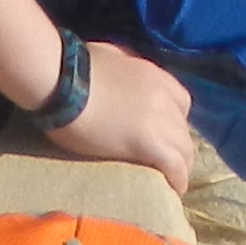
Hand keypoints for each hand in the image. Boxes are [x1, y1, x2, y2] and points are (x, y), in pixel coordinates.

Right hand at [42, 37, 193, 191]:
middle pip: (184, 130)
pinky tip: (170, 189)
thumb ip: (124, 65)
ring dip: (178, 165)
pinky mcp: (152, 144)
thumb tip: (122, 72)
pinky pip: (176, 168)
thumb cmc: (73, 66)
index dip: (173, 120)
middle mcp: (164, 97)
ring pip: (185, 151)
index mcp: (153, 75)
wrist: (61, 80)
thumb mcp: (108, 55)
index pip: (181, 102)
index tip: (162, 132)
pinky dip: (176, 180)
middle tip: (162, 160)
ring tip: (166, 179)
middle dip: (177, 146)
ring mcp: (160, 121)